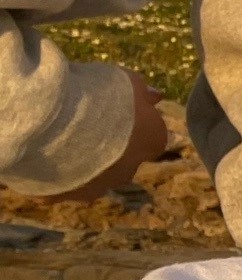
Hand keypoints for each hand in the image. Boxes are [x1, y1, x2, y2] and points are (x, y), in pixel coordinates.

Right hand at [45, 68, 167, 201]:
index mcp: (150, 142)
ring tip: (63, 141)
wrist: (50, 122)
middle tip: (90, 127)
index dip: (137, 126)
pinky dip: (57, 175)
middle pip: (125, 160)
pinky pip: (62, 187)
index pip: (153, 138)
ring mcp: (95, 187)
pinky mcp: (62, 197)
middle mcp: (128, 170)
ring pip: (94, 177)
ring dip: (85, 164)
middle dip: (113, 148)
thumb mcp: (127, 82)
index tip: (121, 113)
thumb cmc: (97, 96)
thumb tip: (156, 97)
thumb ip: (143, 92)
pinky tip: (45, 157)